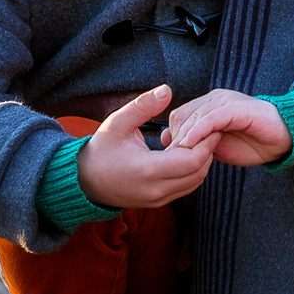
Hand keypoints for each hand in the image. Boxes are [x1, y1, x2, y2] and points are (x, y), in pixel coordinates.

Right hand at [73, 84, 213, 208]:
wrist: (84, 181)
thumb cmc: (101, 150)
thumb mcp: (117, 122)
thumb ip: (143, 106)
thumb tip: (167, 90)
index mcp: (147, 170)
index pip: (192, 160)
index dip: (205, 143)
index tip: (210, 126)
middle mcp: (155, 189)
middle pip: (198, 172)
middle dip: (207, 151)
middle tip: (210, 131)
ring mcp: (157, 200)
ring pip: (194, 182)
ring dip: (202, 163)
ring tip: (200, 141)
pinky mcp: (157, 203)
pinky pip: (185, 188)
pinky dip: (192, 172)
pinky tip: (187, 154)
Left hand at [166, 87, 293, 166]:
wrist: (285, 139)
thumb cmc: (253, 143)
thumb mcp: (219, 146)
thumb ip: (199, 144)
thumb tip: (174, 147)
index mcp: (210, 105)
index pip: (180, 116)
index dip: (173, 136)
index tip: (170, 157)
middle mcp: (215, 99)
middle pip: (182, 115)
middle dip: (176, 139)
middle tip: (175, 160)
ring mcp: (226, 101)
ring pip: (194, 116)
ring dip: (185, 138)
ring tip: (180, 156)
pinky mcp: (236, 108)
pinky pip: (211, 118)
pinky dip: (198, 131)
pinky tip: (190, 145)